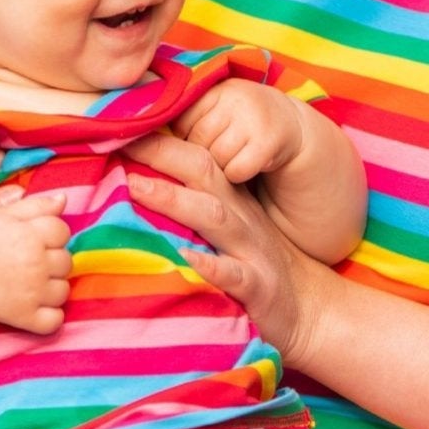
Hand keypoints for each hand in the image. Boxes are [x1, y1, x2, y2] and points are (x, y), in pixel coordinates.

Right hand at [0, 193, 72, 333]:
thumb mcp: (4, 215)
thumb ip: (37, 205)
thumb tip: (64, 199)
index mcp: (32, 235)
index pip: (63, 232)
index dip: (51, 236)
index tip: (35, 241)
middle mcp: (35, 263)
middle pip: (66, 262)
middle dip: (52, 262)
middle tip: (29, 264)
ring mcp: (31, 291)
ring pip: (63, 291)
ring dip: (51, 290)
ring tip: (30, 285)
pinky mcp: (24, 316)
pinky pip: (54, 320)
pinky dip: (49, 318)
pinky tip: (36, 308)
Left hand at [125, 133, 334, 361]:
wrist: (307, 305)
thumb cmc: (254, 261)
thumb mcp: (230, 224)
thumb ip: (195, 202)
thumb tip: (138, 180)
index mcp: (230, 199)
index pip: (196, 158)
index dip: (161, 139)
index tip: (122, 123)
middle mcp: (239, 217)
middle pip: (203, 173)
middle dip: (162, 153)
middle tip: (121, 140)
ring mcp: (249, 249)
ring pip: (213, 217)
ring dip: (174, 200)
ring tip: (137, 187)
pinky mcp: (256, 286)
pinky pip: (232, 274)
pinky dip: (209, 266)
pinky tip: (184, 258)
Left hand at [172, 80, 305, 183]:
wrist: (289, 125)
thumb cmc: (237, 122)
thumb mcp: (213, 109)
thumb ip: (179, 114)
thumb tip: (133, 129)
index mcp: (216, 89)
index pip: (180, 123)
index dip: (183, 140)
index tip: (194, 141)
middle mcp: (235, 97)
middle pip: (196, 142)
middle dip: (199, 157)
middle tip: (212, 154)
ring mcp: (253, 118)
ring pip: (215, 159)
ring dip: (219, 170)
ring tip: (230, 160)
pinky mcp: (268, 140)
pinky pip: (236, 171)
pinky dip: (238, 176)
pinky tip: (245, 169)